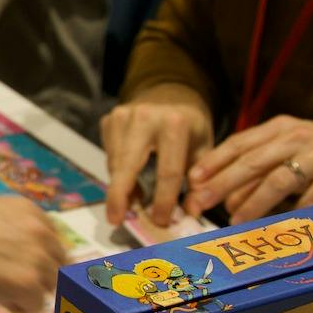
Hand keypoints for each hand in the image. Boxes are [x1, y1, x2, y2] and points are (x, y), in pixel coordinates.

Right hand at [0, 196, 66, 312]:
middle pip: (58, 264)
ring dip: (29, 292)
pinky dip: (19, 308)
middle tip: (11, 284)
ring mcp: (36, 257)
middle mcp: (39, 231)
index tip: (23, 268)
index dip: (39, 258)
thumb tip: (14, 245)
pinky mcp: (29, 283)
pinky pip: (36, 305)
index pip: (53, 240)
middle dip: (39, 276)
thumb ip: (9, 226)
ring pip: (50, 285)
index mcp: (29, 211)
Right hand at [100, 83, 213, 225]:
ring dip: (120, 188)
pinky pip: (109, 155)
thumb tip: (191, 214)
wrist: (170, 92)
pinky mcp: (109, 120)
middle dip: (120, 195)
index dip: (163, 200)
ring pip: (115, 163)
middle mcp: (145, 117)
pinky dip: (117, 174)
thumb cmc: (190, 126)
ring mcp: (122, 116)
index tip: (160, 221)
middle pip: (127, 165)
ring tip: (132, 204)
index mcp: (175, 124)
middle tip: (116, 220)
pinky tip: (129, 182)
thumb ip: (200, 181)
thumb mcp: (203, 149)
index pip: (167, 171)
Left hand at [185, 114, 312, 224]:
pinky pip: (310, 200)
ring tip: (234, 222)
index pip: (239, 143)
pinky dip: (291, 216)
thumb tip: (225, 193)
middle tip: (198, 205)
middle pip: (250, 162)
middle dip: (220, 185)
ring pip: (275, 181)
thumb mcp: (300, 148)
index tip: (191, 181)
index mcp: (284, 128)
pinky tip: (277, 230)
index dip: (213, 162)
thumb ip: (266, 162)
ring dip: (251, 204)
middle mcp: (299, 137)